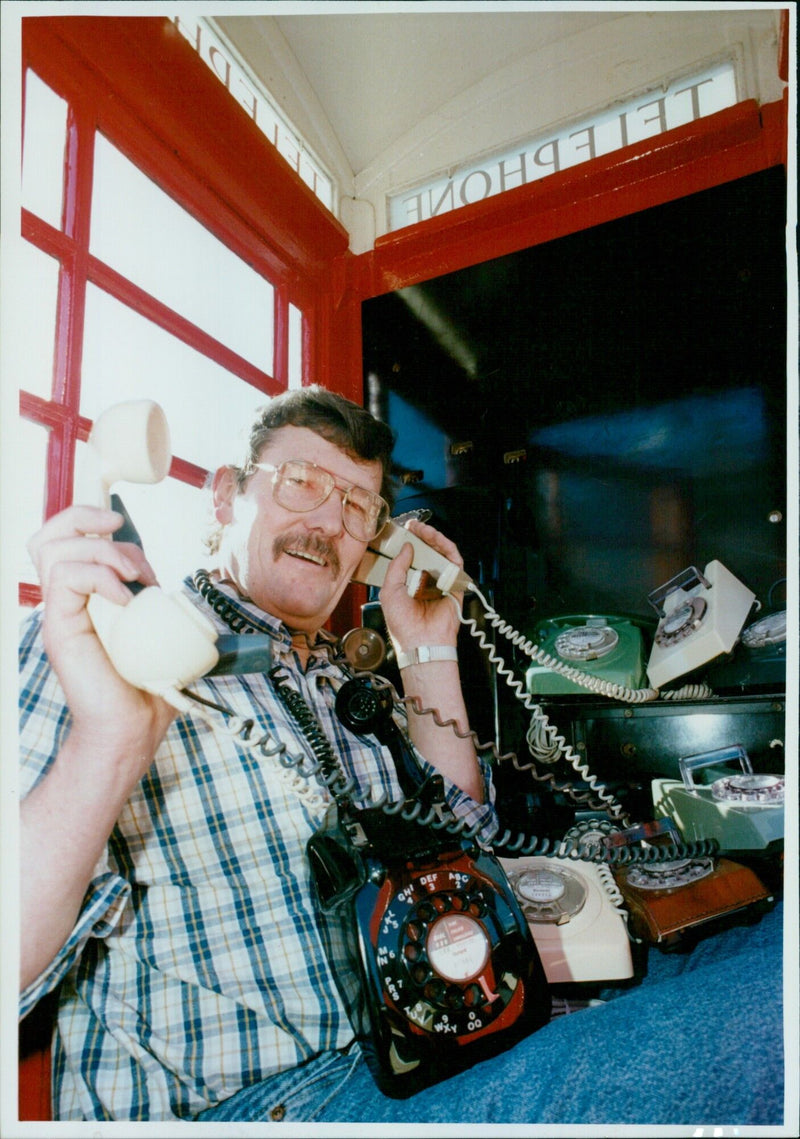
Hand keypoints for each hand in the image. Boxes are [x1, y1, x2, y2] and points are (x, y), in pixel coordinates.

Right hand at [27, 505, 175, 758]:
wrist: (130, 730)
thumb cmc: (146, 688)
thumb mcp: (160, 633)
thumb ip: (159, 606)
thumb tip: (175, 588)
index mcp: (83, 596)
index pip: (63, 537)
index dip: (88, 519)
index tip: (124, 530)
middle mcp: (65, 600)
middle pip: (49, 534)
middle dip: (88, 520)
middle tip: (124, 543)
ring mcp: (59, 614)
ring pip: (55, 549)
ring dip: (103, 551)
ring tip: (133, 579)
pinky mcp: (60, 628)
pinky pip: (66, 578)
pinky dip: (101, 577)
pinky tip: (128, 601)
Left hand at [378, 518, 462, 652]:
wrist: (421, 642)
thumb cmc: (404, 625)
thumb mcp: (389, 591)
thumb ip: (396, 567)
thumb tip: (407, 547)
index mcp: (410, 583)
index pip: (412, 556)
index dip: (410, 542)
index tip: (405, 530)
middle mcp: (427, 581)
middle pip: (428, 552)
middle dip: (422, 536)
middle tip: (415, 526)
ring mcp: (441, 582)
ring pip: (442, 554)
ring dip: (435, 539)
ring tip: (426, 531)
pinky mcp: (456, 586)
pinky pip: (455, 563)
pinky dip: (449, 550)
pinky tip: (439, 543)